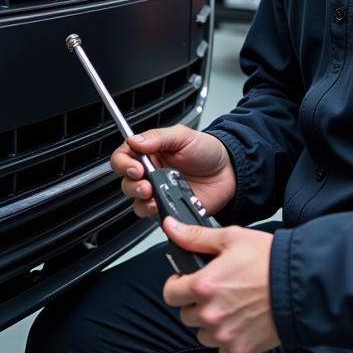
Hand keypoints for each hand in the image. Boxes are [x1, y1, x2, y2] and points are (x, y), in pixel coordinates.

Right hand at [110, 126, 236, 218]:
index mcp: (150, 153)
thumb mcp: (183, 136)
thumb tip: (134, 140)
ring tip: (154, 194)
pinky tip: (164, 205)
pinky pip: (154, 216)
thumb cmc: (207, 151)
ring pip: (136, 202)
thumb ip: (158, 138)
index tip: (135, 167)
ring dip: (142, 200)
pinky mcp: (168, 209)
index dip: (123, 163)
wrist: (229, 171)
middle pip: (126, 182)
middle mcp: (151, 174)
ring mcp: (159, 193)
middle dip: (132, 185)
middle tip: (146, 184)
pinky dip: (156, 212)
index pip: (123, 157)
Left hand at [161, 218, 279, 352]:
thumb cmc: (269, 261)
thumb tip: (171, 227)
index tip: (188, 281)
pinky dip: (229, 337)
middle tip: (217, 290)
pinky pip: (222, 349)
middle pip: (186, 315)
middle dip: (196, 303)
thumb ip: (196, 237)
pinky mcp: (241, 350)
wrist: (303, 286)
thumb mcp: (231, 238)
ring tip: (232, 305)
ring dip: (211, 322)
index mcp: (204, 286)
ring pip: (203, 334)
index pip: (170, 294)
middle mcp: (210, 314)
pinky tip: (243, 320)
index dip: (177, 284)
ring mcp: (225, 335)